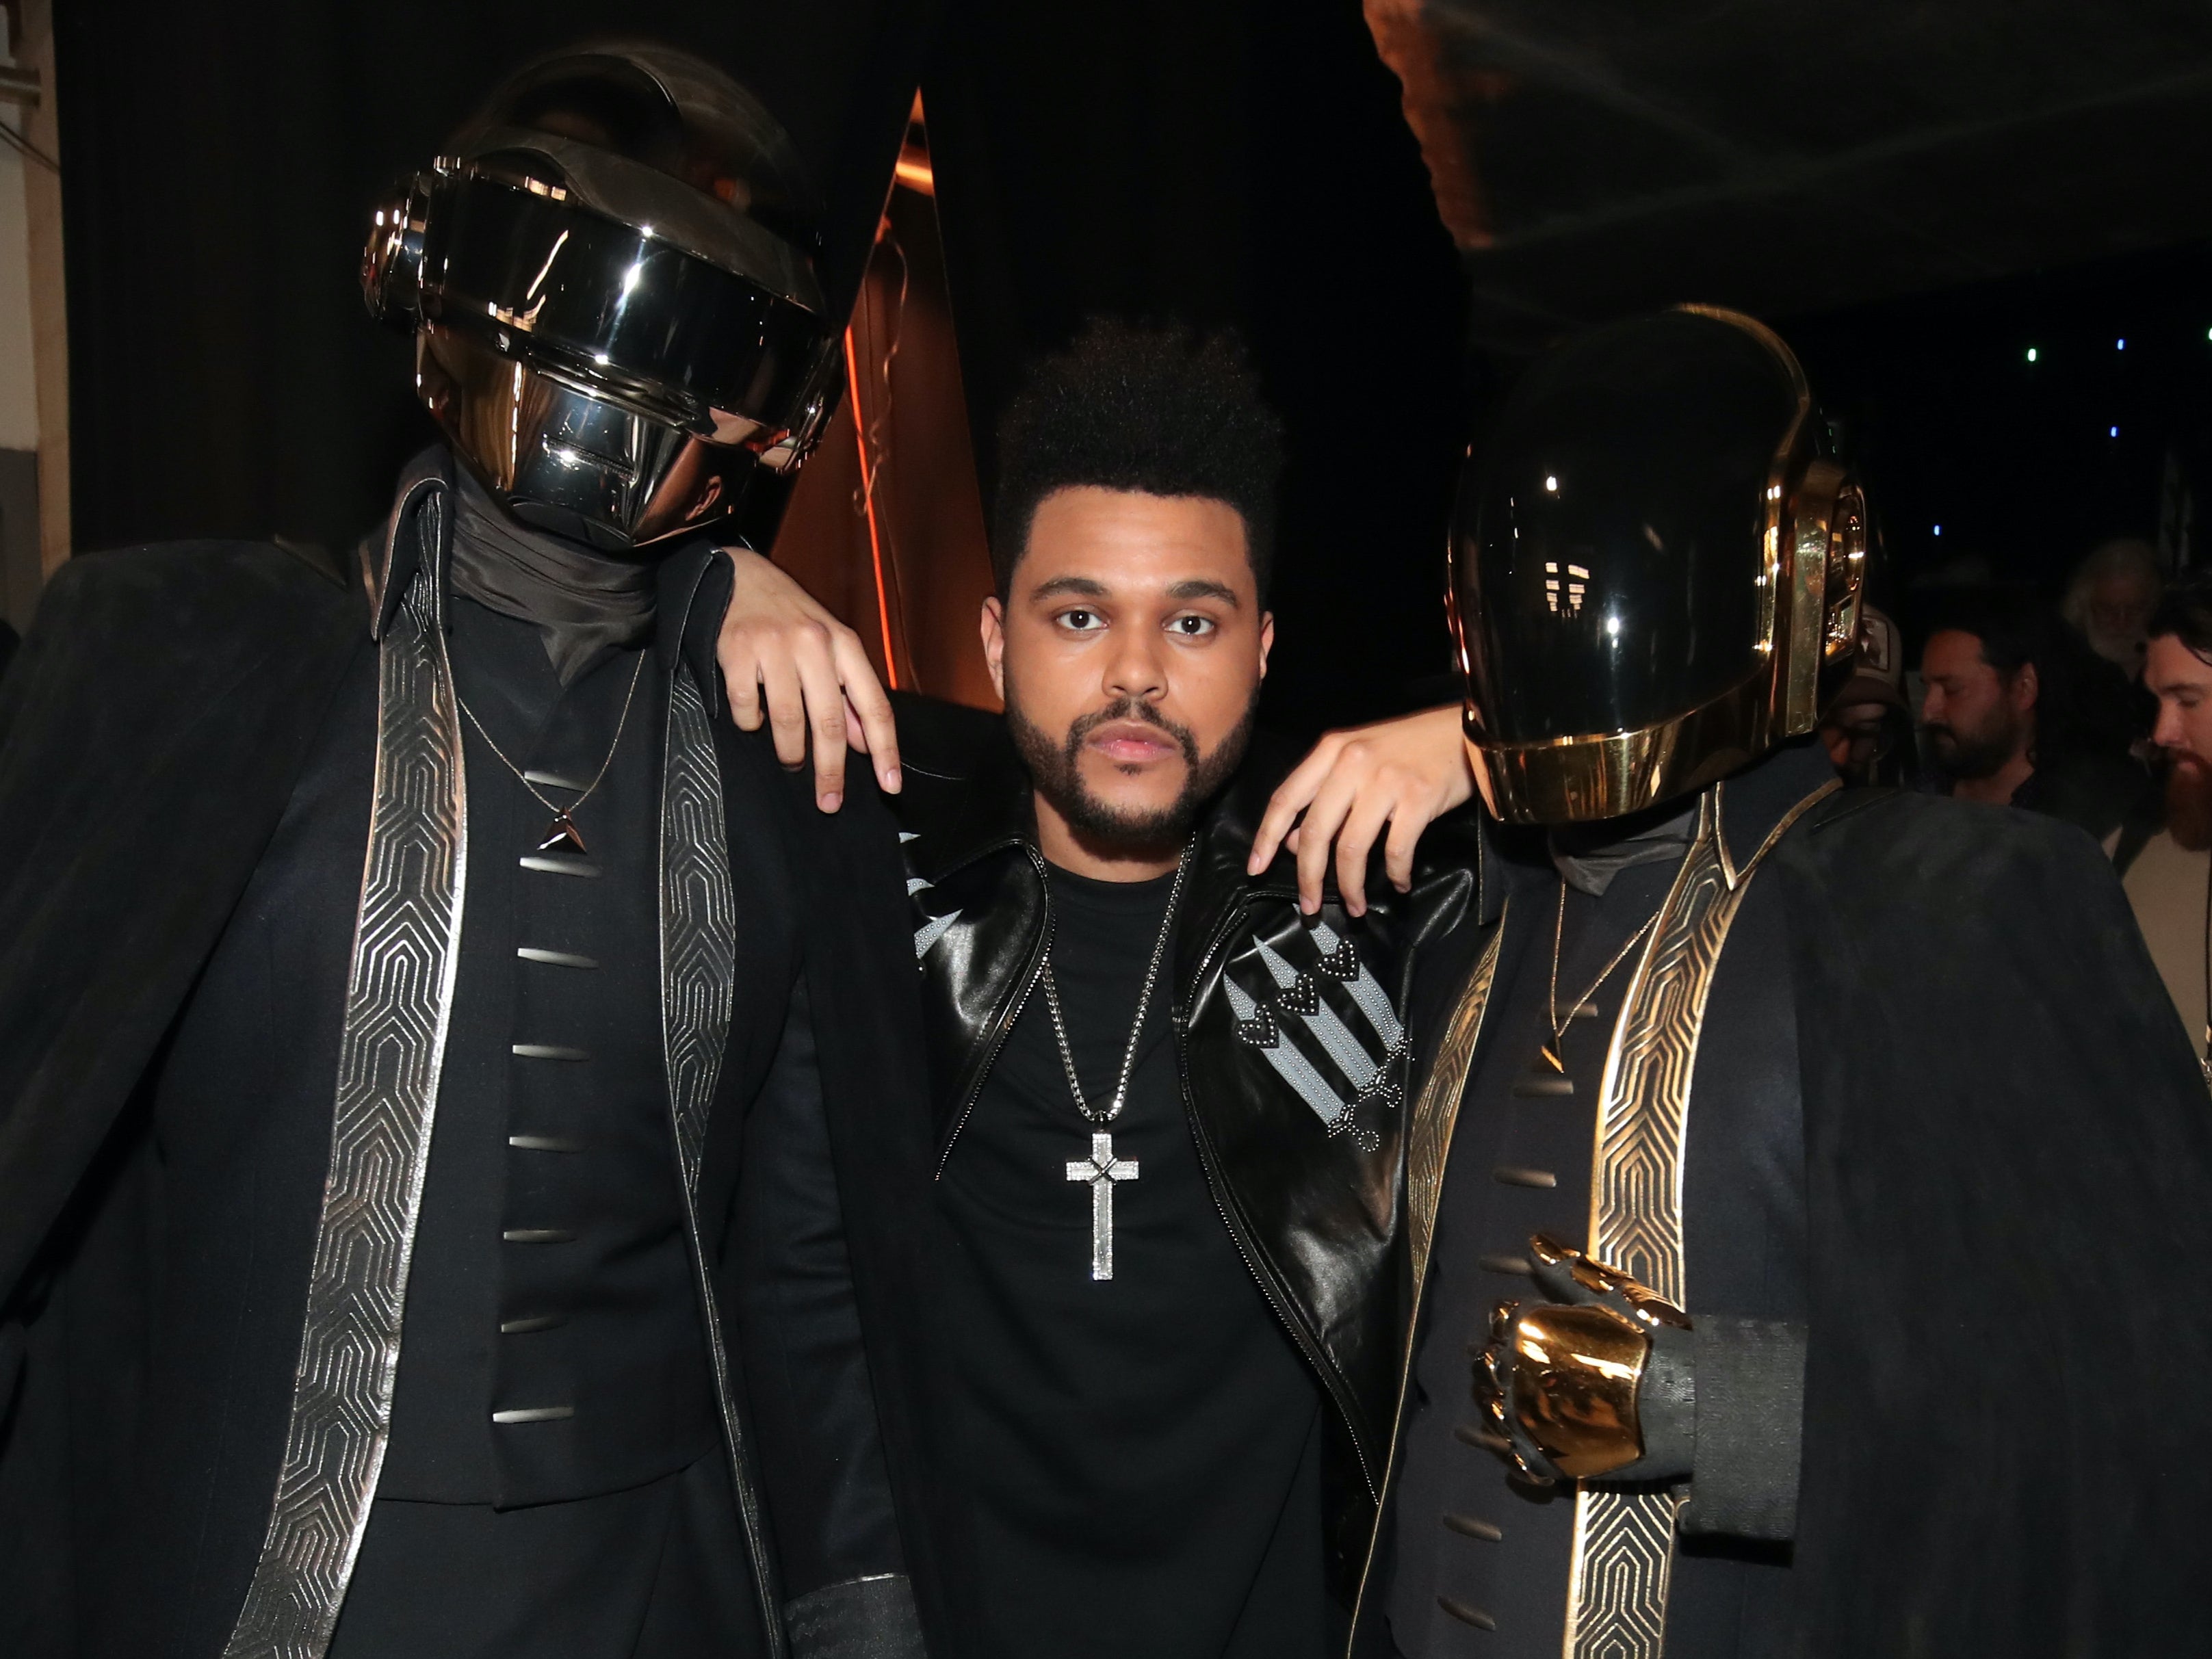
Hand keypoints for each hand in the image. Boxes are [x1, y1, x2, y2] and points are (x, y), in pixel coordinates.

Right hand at [715, 548, 900, 810]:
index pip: (875, 706)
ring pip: (788, 720)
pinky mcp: (737, 651)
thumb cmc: (791, 619)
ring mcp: (775, 646)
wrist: (739, 576)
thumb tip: (865, 743)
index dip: (886, 750)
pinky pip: (748, 708)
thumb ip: (849, 694)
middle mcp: (814, 644)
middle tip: (829, 802)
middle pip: (830, 722)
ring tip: (791, 759)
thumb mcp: (830, 647)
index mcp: (845, 645)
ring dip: (790, 751)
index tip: (891, 786)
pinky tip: (755, 718)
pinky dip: (752, 723)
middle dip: (831, 771)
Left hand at [1247, 703, 1473, 916]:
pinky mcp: (1418, 798)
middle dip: (1308, 876)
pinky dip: (1394, 874)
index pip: (1286, 798)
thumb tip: (1293, 842)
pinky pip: (1395, 850)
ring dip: (1349, 886)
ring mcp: (1386, 780)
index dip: (1267, 838)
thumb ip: (1325, 796)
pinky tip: (1398, 883)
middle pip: (1315, 831)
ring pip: (1351, 848)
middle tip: (1309, 906)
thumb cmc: (1410, 747)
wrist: (1466, 730)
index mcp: (1331, 750)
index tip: (1256, 869)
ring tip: (1355, 906)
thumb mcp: (1359, 760)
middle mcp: (1353, 762)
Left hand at [1474, 1234, 1693, 1485]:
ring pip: (1492, 1410)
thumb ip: (1562, 1268)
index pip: (1498, 1321)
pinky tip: (1531, 1442)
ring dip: (1502, 1404)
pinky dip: (1517, 1449)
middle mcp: (1513, 1373)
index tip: (1528, 1332)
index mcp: (1524, 1328)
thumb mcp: (1606, 1293)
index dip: (1511, 1324)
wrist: (1686, 1401)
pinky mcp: (1544, 1459)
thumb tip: (1533, 1241)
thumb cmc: (1648, 1342)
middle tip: (1528, 1369)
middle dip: (1500, 1363)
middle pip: (1486, 1365)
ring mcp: (1525, 1419)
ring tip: (1528, 1402)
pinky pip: (1513, 1458)